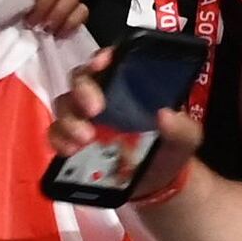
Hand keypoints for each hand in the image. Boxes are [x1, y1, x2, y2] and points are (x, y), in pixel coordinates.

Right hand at [52, 57, 201, 204]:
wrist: (157, 183)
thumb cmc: (168, 148)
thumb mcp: (186, 138)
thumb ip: (182, 128)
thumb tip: (165, 115)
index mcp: (127, 84)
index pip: (110, 60)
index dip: (103, 57)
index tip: (102, 64)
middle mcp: (101, 93)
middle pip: (81, 78)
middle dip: (84, 90)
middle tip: (94, 109)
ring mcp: (83, 117)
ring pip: (65, 104)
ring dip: (70, 119)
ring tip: (84, 138)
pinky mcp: (72, 140)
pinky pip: (55, 133)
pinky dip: (59, 139)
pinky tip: (70, 150)